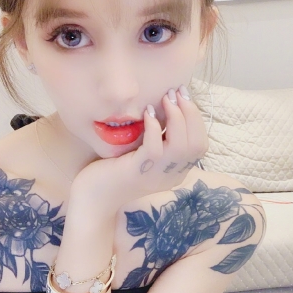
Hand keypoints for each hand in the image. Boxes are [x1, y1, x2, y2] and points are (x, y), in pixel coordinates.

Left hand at [71, 85, 207, 211]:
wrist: (93, 199)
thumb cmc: (116, 171)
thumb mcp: (144, 155)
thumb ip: (159, 140)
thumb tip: (168, 110)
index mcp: (176, 171)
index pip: (199, 145)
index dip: (196, 118)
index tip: (184, 96)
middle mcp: (171, 175)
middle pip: (196, 144)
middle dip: (191, 113)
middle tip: (177, 93)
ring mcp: (156, 176)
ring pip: (180, 146)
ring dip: (176, 116)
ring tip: (166, 98)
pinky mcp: (137, 173)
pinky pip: (155, 149)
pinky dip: (154, 127)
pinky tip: (148, 113)